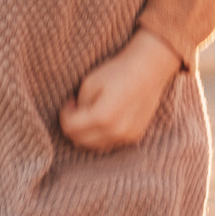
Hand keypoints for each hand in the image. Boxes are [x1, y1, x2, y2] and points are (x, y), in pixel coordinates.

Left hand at [60, 30, 180, 150]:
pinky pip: (109, 143)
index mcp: (102, 117)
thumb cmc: (118, 71)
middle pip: (80, 141)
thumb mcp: (89, 83)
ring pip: (94, 146)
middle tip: (77, 109)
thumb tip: (75, 118)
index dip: (64, 115)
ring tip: (91, 113)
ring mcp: (126, 137)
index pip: (70, 128)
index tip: (70, 103)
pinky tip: (105, 118)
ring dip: (87, 133)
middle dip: (73, 126)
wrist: (150, 69)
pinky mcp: (134, 137)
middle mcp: (116, 132)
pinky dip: (101, 135)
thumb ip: (79, 105)